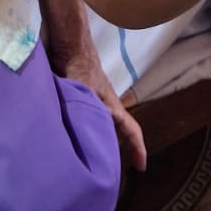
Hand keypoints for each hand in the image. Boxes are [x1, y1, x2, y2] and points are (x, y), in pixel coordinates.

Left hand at [53, 41, 146, 172]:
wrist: (69, 40)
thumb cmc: (78, 62)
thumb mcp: (84, 88)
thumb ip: (88, 106)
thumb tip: (92, 128)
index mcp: (111, 104)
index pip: (131, 128)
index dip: (137, 147)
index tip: (141, 167)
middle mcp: (105, 103)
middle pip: (117, 130)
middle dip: (118, 149)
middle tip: (110, 169)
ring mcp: (93, 98)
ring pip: (102, 123)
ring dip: (101, 139)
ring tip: (92, 157)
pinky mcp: (80, 93)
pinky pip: (88, 117)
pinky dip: (86, 129)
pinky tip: (72, 136)